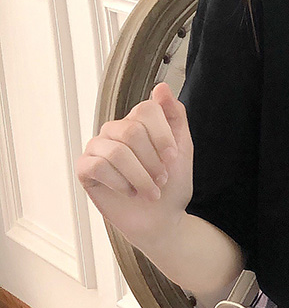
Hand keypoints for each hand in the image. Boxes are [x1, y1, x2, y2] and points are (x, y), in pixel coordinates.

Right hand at [76, 81, 192, 246]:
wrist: (162, 220)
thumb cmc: (171, 186)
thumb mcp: (183, 150)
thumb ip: (174, 117)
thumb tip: (162, 87)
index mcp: (138, 123)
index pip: (146, 109)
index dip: (162, 135)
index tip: (172, 157)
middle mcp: (115, 131)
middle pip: (131, 131)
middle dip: (153, 162)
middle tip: (161, 179)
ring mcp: (98, 148)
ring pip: (117, 152)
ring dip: (141, 178)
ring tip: (150, 192)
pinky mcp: (86, 169)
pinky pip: (99, 167)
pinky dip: (122, 184)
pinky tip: (129, 192)